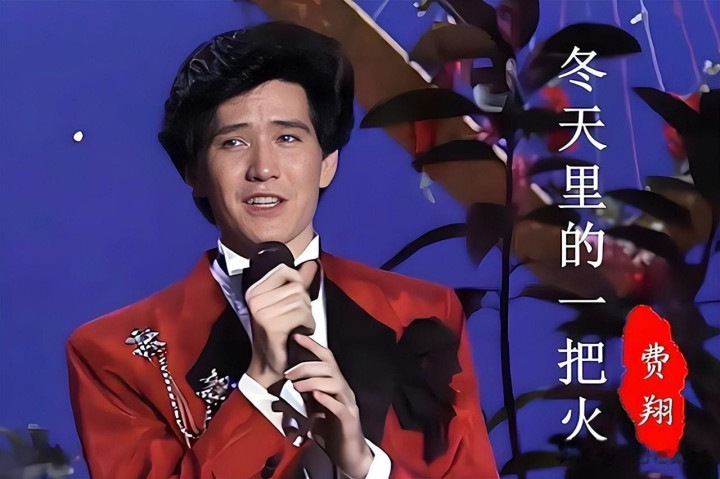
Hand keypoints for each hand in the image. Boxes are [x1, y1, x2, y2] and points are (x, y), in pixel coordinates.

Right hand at [245, 261, 317, 387]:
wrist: (271, 364)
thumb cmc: (278, 334)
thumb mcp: (286, 303)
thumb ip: (297, 281)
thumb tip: (311, 263)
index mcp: (254, 291)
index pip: (284, 270)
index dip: (297, 282)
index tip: (294, 298)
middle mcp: (255, 299)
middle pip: (297, 287)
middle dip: (304, 303)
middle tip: (294, 318)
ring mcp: (262, 312)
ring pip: (302, 301)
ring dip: (306, 315)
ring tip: (296, 326)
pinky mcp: (273, 325)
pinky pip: (303, 314)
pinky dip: (307, 324)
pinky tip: (298, 332)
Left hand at [285, 334, 373, 478]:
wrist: (349, 454)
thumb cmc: (331, 431)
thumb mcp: (313, 413)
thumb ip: (302, 402)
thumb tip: (279, 399)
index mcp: (336, 385)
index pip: (326, 359)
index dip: (312, 346)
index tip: (296, 336)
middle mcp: (344, 390)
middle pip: (329, 368)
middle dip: (307, 366)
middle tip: (288, 374)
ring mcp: (348, 404)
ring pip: (335, 383)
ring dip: (314, 381)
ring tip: (297, 386)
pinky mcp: (349, 420)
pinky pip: (339, 406)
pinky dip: (327, 399)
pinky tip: (315, 396)